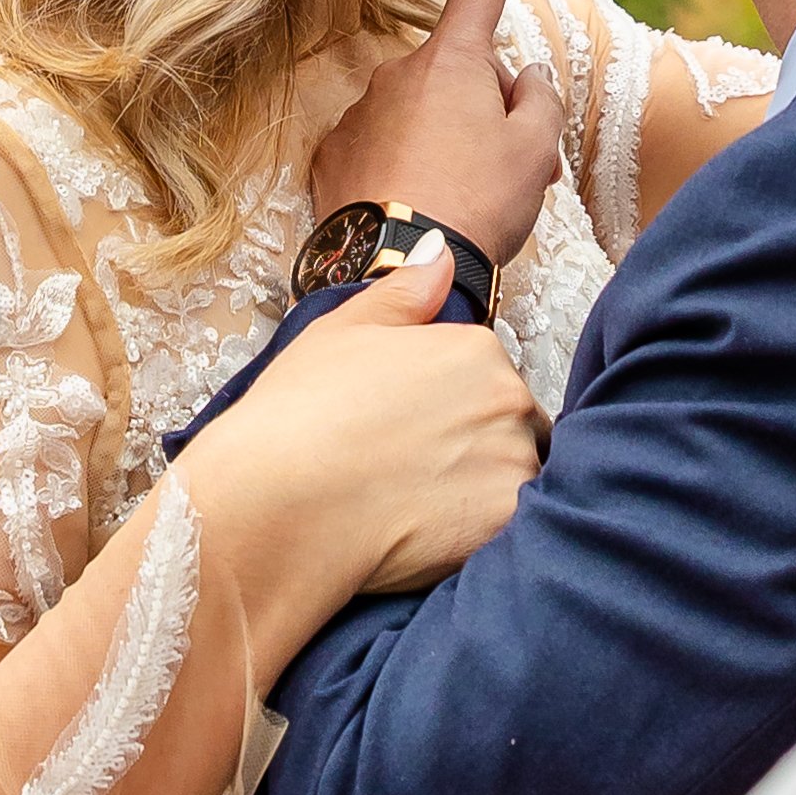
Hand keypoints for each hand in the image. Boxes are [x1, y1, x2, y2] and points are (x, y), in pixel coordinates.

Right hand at [175, 249, 544, 669]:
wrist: (278, 501)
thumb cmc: (299, 415)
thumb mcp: (341, 330)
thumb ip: (404, 293)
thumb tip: (440, 256)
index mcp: (474, 349)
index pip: (490, 382)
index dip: (449, 413)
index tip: (411, 436)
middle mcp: (508, 398)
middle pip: (515, 430)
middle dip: (478, 451)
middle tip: (415, 477)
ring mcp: (514, 462)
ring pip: (518, 482)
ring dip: (484, 495)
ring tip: (421, 512)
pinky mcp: (508, 522)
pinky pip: (513, 529)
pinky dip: (481, 535)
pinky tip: (431, 538)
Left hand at [308, 0, 565, 263]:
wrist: (397, 269)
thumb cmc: (477, 206)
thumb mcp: (535, 152)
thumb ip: (539, 101)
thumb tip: (523, 79)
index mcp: (451, 62)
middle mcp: (396, 75)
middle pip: (457, 68)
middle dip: (487, 101)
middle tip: (516, 163)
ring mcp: (358, 114)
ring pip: (419, 110)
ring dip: (446, 138)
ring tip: (465, 198)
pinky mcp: (331, 156)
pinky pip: (380, 143)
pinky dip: (403, 164)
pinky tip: (418, 204)